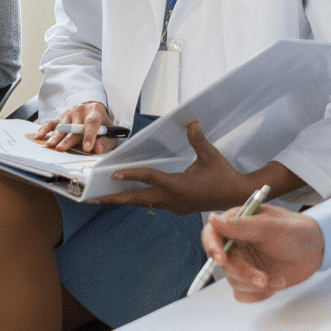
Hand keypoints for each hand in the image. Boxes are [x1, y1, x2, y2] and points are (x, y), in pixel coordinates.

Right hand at [31, 101, 113, 154]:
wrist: (93, 112)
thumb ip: (105, 142)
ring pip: (62, 126)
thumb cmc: (102, 125)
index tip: (87, 148)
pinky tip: (39, 137)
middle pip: (74, 126)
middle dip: (68, 139)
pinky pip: (50, 123)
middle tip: (62, 148)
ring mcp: (69, 114)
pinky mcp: (60, 118)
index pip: (92, 122)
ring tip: (50, 145)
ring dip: (55, 137)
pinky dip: (44, 130)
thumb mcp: (109, 133)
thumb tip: (97, 149)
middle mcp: (81, 110)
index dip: (89, 135)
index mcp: (95, 112)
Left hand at [99, 120, 259, 214]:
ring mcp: (174, 206)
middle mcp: (173, 199)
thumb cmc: (224, 175)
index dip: (132, 175)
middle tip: (94, 198)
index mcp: (178, 186)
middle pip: (138, 199)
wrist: (237, 195)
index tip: (114, 173)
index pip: (150, 179)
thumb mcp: (211, 155)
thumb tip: (191, 122)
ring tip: (106, 198)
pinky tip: (132, 195)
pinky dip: (141, 199)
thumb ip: (198, 139)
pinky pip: (154, 203)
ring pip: (144, 203)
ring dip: (126, 200)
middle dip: (115, 198)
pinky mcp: (178, 208)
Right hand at [200, 201, 324, 300]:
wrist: (317, 250)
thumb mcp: (272, 226)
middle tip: (263, 279)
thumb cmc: (297, 231)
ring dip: (255, 285)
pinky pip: (244, 294)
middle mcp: (237, 244)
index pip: (212, 234)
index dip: (212, 247)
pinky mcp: (251, 280)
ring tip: (278, 279)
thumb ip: (242, 226)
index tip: (222, 260)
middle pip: (224, 264)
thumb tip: (213, 220)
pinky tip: (276, 284)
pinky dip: (259, 294)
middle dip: (243, 273)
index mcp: (237, 224)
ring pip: (233, 281)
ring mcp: (244, 263)